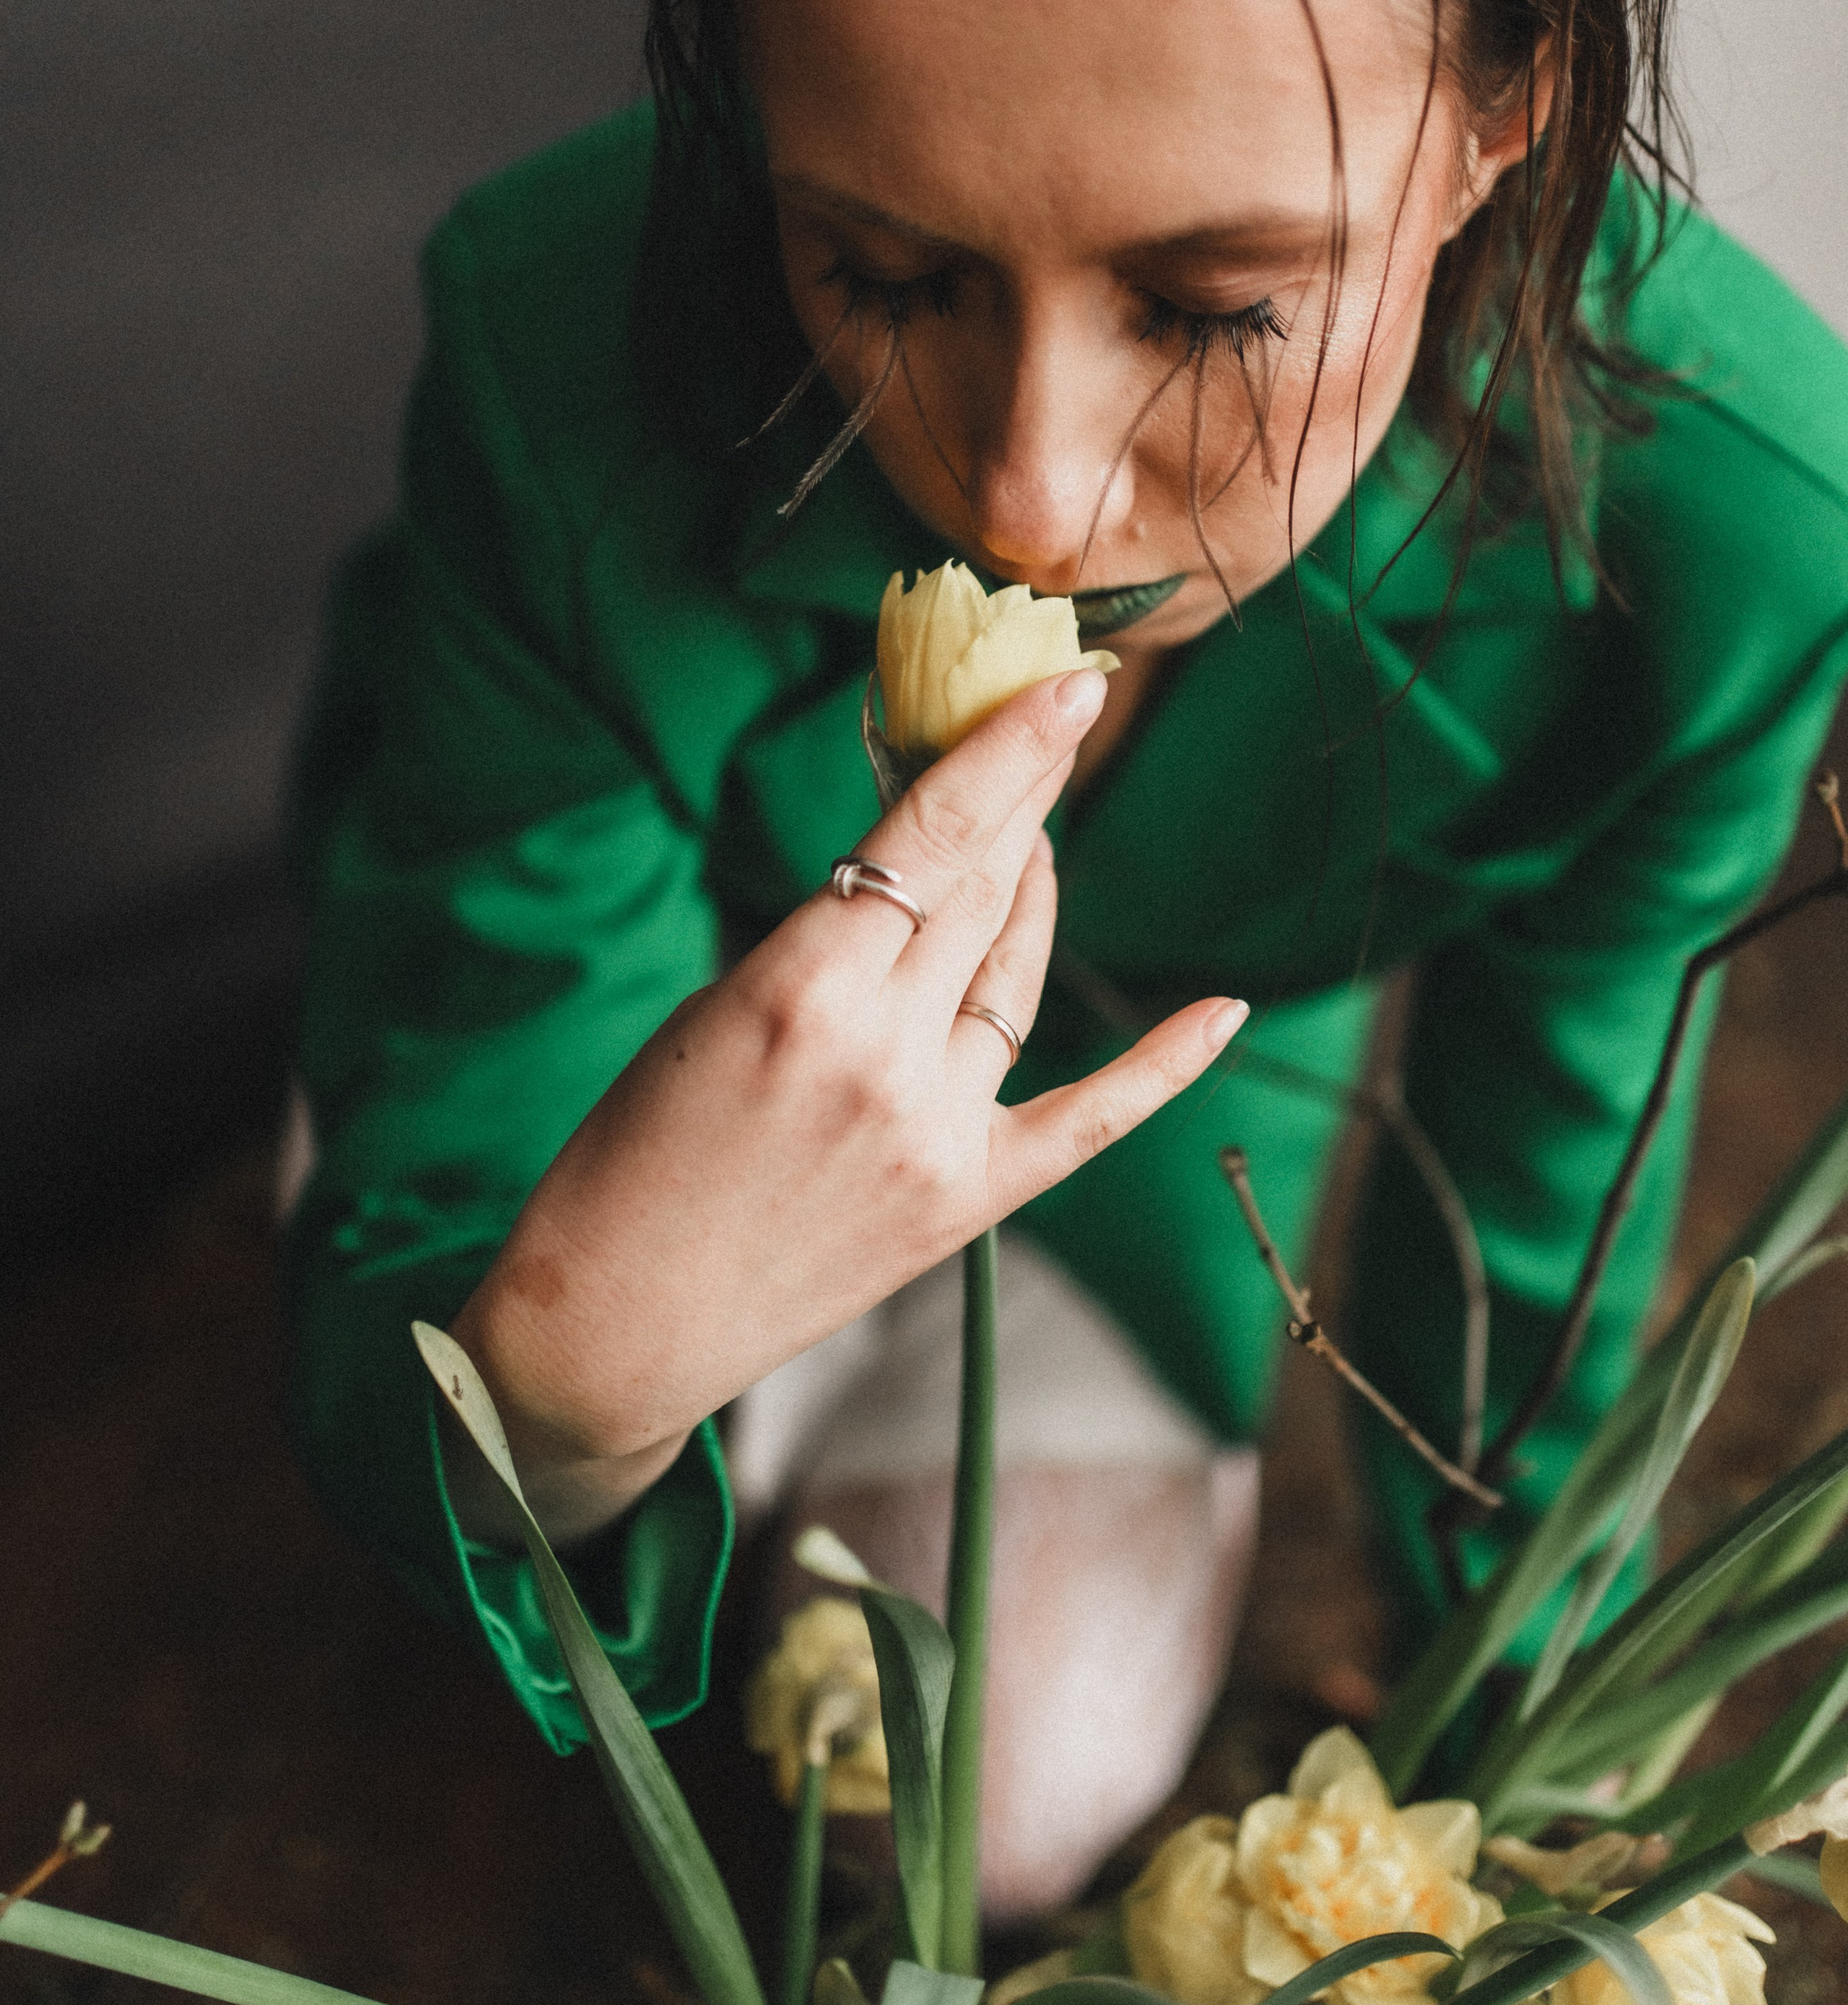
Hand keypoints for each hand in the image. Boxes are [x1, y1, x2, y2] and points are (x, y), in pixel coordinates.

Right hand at [449, 666, 1244, 1541]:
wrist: (614, 1323)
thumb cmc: (635, 1150)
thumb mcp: (716, 1005)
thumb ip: (824, 936)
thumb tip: (913, 851)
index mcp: (800, 990)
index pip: (930, 838)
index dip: (1006, 751)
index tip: (1063, 682)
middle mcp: (884, 1054)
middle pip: (980, 888)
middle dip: (1021, 795)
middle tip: (1052, 721)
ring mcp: (937, 1131)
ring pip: (1015, 971)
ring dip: (1033, 886)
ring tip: (1034, 828)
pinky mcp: (969, 1202)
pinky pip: (1090, 1118)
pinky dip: (1162, 1063)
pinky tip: (1225, 1009)